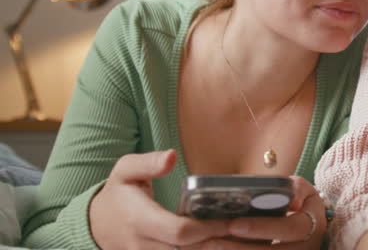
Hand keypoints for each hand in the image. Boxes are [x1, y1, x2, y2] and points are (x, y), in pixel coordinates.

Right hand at [90, 149, 228, 249]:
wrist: (95, 224)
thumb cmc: (118, 193)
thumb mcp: (125, 169)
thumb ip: (148, 163)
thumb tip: (171, 155)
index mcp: (139, 220)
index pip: (179, 232)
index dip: (206, 228)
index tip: (229, 219)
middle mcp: (142, 245)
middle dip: (215, 242)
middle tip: (242, 228)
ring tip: (236, 238)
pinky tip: (218, 243)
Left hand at [182, 176, 325, 248]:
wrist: (308, 228)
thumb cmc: (300, 204)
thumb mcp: (303, 190)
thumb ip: (296, 189)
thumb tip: (292, 199)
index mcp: (313, 226)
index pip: (290, 229)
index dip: (262, 228)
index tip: (234, 224)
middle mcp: (306, 249)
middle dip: (240, 248)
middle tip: (210, 242)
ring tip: (206, 247)